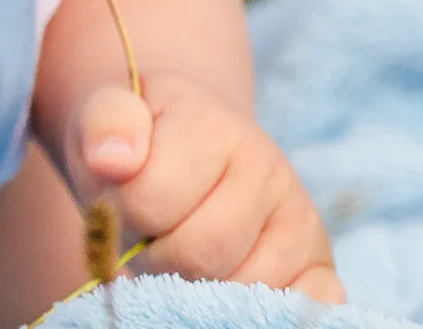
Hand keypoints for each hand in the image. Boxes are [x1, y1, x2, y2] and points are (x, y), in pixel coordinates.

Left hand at [69, 71, 344, 302]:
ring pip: (239, 288)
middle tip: (153, 232)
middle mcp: (270, 170)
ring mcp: (301, 219)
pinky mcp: (318, 263)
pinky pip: (298, 306)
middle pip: (198, 253)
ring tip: (185, 250)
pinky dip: (257, 310)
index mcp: (214, 128)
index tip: (124, 196)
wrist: (183, 143)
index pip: (150, 200)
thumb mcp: (105, 114)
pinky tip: (227, 289)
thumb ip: (104, 124)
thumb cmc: (140, 141)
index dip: (122, 211)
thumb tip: (113, 159)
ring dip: (197, 284)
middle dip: (157, 254)